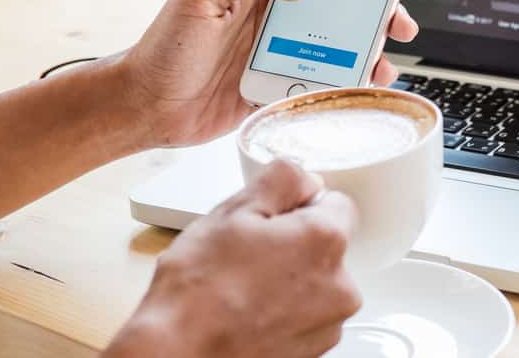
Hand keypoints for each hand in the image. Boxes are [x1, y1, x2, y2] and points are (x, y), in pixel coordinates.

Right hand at [104, 160, 359, 357]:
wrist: (178, 355)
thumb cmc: (198, 291)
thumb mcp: (233, 211)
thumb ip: (283, 179)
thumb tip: (307, 178)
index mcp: (326, 241)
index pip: (335, 203)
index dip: (299, 207)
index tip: (270, 222)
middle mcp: (341, 285)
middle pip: (326, 245)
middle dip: (294, 244)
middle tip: (248, 255)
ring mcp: (329, 324)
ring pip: (317, 282)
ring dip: (290, 280)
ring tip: (244, 288)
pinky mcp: (315, 351)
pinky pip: (308, 316)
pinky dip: (285, 312)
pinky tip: (250, 313)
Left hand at [121, 0, 418, 147]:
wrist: (148, 110)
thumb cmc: (164, 49)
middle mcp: (277, 11)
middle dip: (375, 1)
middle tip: (396, 15)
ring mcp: (284, 48)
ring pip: (341, 41)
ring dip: (369, 47)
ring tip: (384, 60)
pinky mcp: (284, 83)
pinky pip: (327, 78)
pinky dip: (351, 82)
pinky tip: (364, 86)